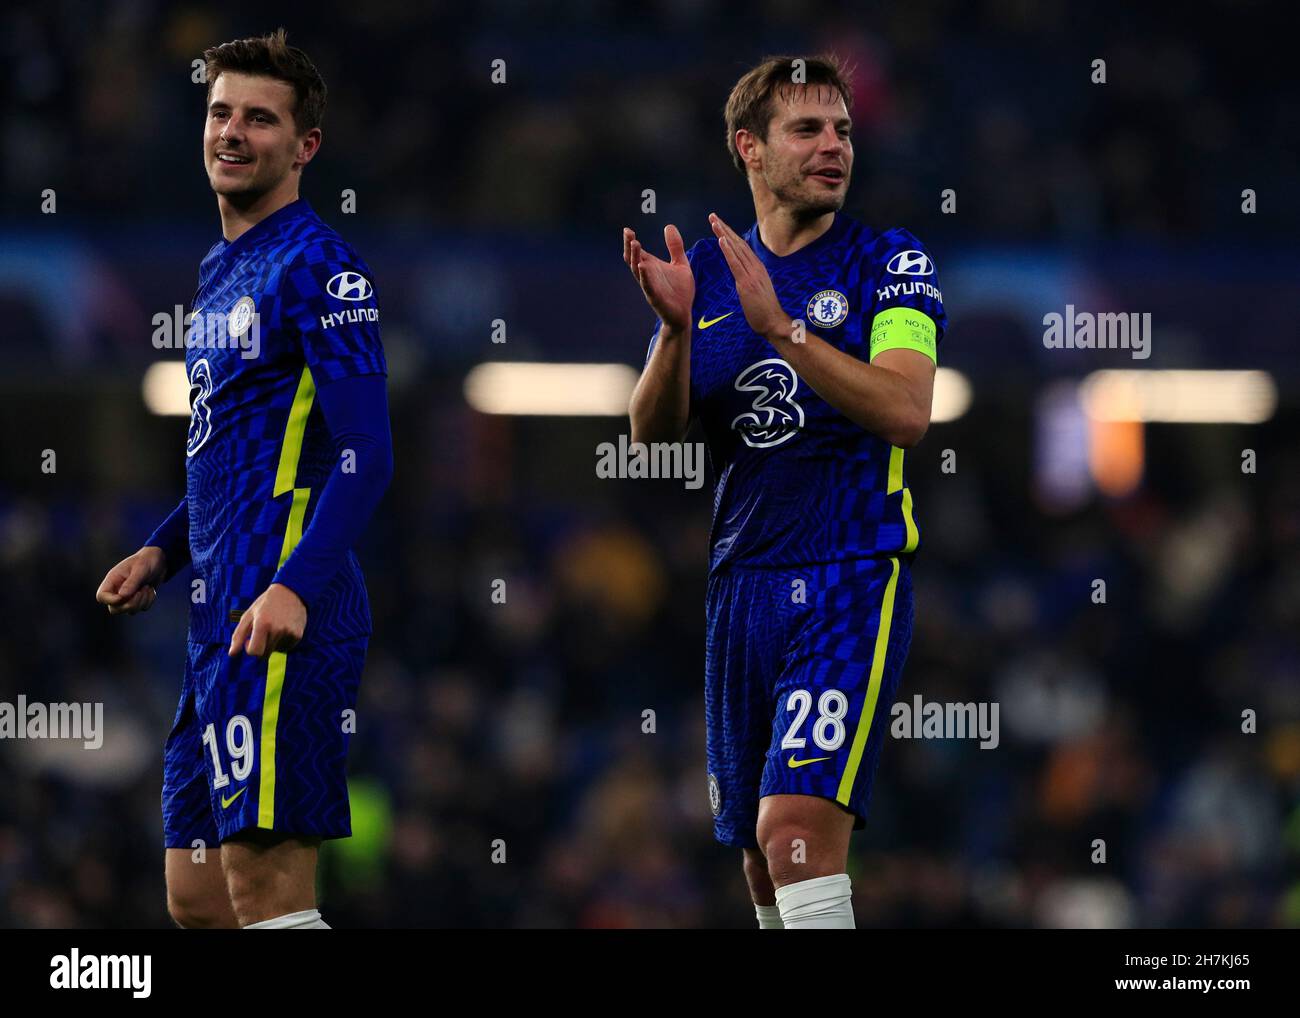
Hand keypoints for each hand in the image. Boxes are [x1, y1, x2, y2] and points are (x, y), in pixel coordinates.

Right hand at [96, 546, 166, 615]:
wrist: (159, 561)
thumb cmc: (147, 561)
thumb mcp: (140, 569)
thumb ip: (131, 583)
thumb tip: (122, 597)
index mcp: (112, 580)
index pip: (101, 596)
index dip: (111, 600)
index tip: (124, 596)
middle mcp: (117, 590)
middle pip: (115, 609)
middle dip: (130, 604)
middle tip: (141, 592)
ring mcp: (128, 596)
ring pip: (130, 611)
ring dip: (142, 601)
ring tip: (147, 588)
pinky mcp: (138, 599)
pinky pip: (142, 608)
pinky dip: (149, 601)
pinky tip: (151, 590)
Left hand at [228, 583, 306, 657]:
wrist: (291, 592)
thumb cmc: (266, 604)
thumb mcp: (249, 615)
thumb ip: (238, 635)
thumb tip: (231, 654)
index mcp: (262, 624)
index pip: (255, 652)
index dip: (250, 649)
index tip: (250, 640)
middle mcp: (277, 629)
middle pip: (265, 654)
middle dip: (261, 647)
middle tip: (262, 634)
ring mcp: (288, 632)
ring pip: (276, 651)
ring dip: (272, 644)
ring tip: (275, 627)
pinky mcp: (298, 635)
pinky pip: (287, 647)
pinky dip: (283, 642)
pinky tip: (283, 628)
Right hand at [623, 223, 694, 333]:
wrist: (684, 314)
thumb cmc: (680, 291)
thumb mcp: (680, 264)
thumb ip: (675, 246)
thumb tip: (668, 226)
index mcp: (652, 267)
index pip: (637, 252)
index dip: (630, 241)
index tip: (627, 229)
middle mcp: (647, 276)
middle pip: (633, 259)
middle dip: (629, 246)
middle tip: (628, 233)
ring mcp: (650, 287)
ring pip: (638, 271)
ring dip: (635, 257)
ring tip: (635, 243)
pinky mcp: (656, 298)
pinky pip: (648, 286)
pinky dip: (644, 277)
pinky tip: (642, 266)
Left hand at [709, 213, 792, 341]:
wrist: (774, 322)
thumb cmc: (765, 310)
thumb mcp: (758, 289)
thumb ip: (751, 279)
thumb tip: (743, 275)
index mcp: (757, 268)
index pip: (742, 247)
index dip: (730, 234)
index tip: (720, 224)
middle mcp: (755, 266)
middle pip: (738, 243)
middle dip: (724, 228)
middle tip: (713, 216)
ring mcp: (752, 274)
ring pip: (736, 249)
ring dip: (724, 234)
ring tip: (714, 222)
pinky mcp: (747, 283)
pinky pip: (736, 264)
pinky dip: (728, 251)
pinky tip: (722, 240)